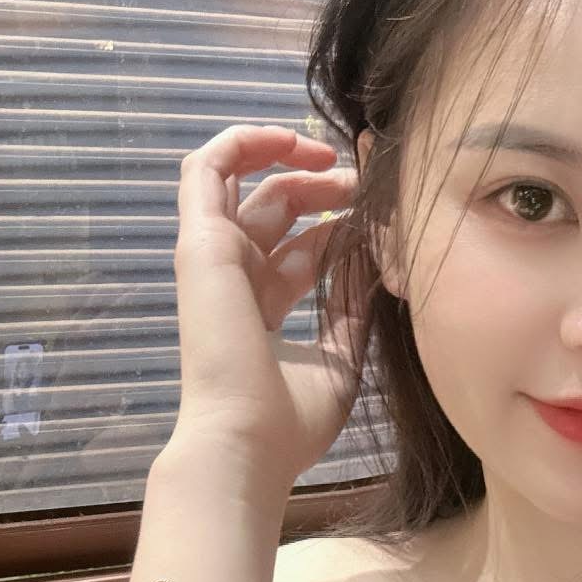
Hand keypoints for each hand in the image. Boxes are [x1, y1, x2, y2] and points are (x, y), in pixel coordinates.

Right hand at [166, 124, 366, 493]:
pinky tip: (288, 140)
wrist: (248, 441)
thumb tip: (373, 258)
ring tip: (336, 162)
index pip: (302, 251)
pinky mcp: (200, 242)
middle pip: (279, 213)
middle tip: (367, 190)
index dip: (341, 228)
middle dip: (326, 192)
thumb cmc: (290, 419)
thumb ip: (353, 309)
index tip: (382, 221)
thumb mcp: (341, 358)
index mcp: (263, 310)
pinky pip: (206, 170)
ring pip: (244, 183)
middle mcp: (235, 280)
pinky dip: (243, 142)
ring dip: (291, 163)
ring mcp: (213, 258)